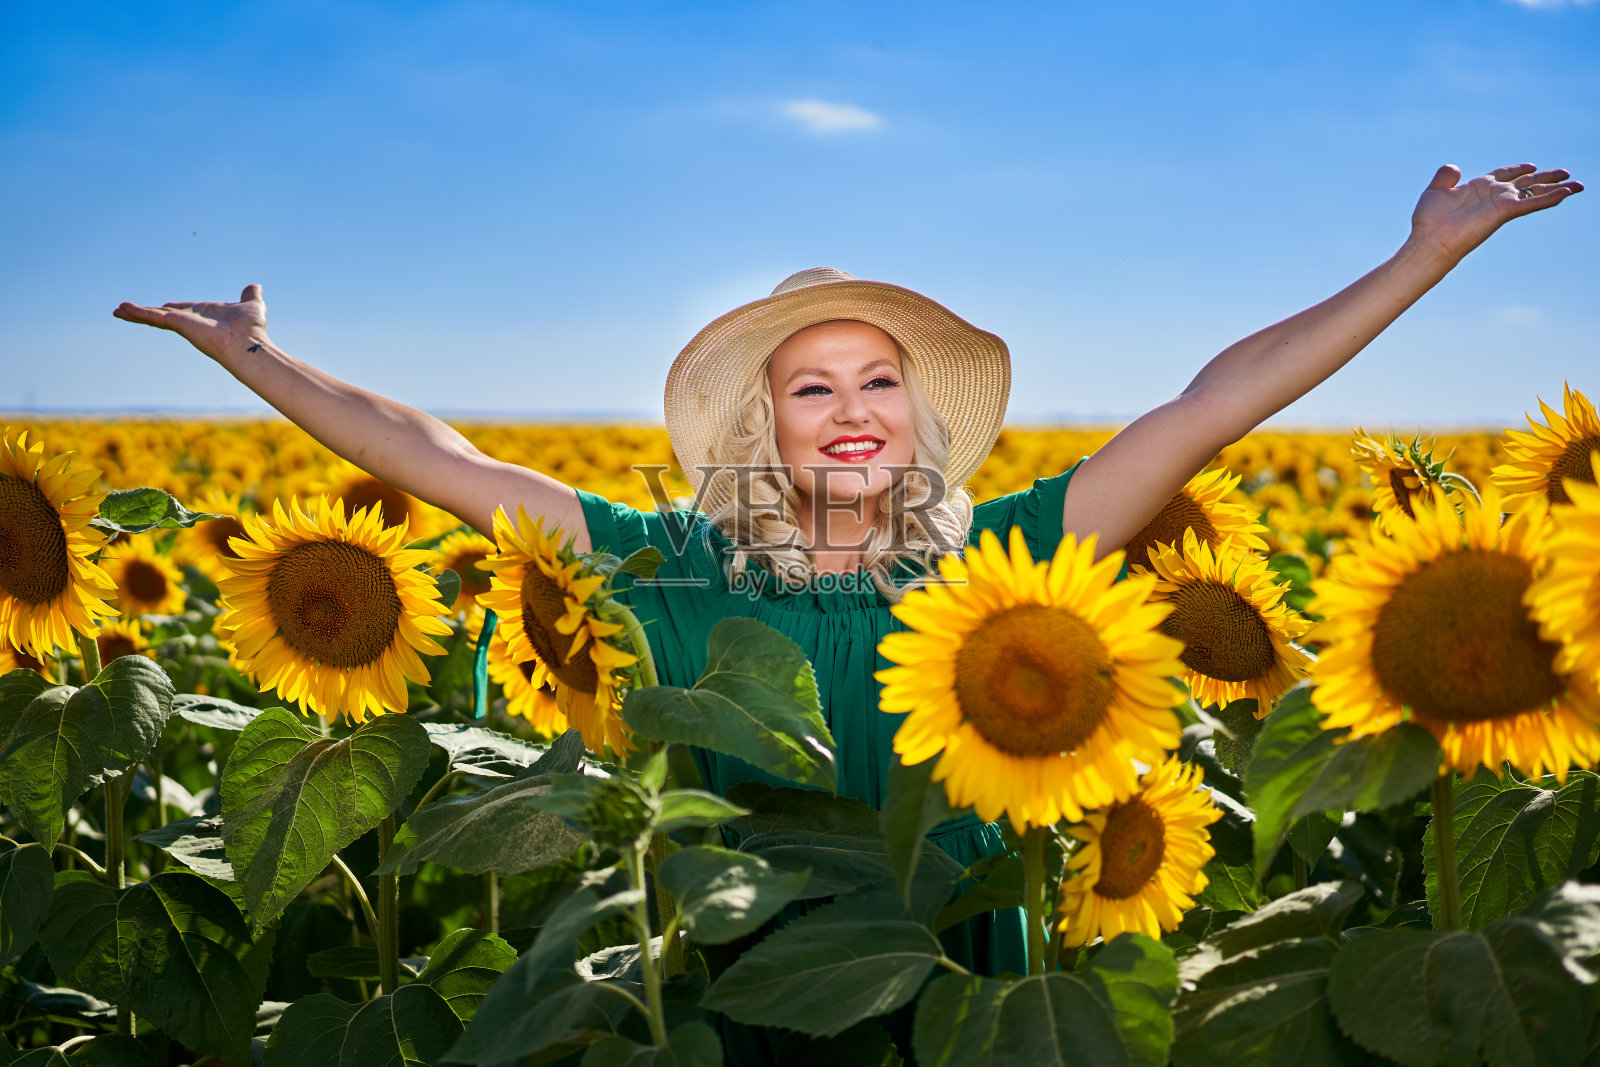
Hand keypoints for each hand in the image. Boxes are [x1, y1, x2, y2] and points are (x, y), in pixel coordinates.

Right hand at [113, 284, 269, 362]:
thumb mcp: (252, 305)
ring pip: (154, 317)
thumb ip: (250, 296)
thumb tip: (255, 287)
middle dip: (146, 313)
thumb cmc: (252, 330)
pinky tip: (122, 309)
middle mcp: (192, 321)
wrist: (249, 344)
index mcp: (205, 316)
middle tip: (127, 310)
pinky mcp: (177, 324)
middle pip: (163, 315)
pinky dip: (137, 312)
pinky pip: (153, 317)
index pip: (183, 311)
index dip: (172, 309)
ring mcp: (183, 324)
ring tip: (118, 310)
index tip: (162, 307)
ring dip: (136, 313)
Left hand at [1409, 163, 1581, 261]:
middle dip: (1545, 178)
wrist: (1430, 241)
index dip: (1517, 169)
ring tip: (1577, 185)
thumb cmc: (1428, 221)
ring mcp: (1500, 204)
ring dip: (1556, 188)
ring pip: (1534, 193)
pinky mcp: (1504, 212)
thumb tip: (1455, 168)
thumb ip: (1445, 177)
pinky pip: (1531, 203)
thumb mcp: (1435, 192)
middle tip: (1565, 173)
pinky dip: (1549, 198)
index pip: (1503, 174)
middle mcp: (1493, 195)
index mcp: (1478, 188)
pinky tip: (1566, 193)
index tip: (1531, 165)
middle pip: (1525, 182)